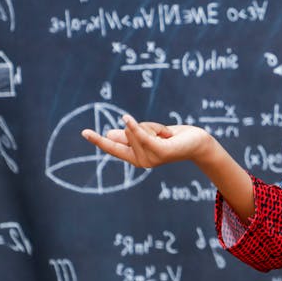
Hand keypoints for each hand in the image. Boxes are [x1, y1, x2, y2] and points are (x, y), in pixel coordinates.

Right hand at [81, 114, 212, 168]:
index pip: (113, 148)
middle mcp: (141, 161)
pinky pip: (142, 136)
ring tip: (168, 134)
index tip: (84, 132)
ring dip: (155, 126)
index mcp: (136, 158)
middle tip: (163, 133)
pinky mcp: (160, 151)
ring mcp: (150, 159)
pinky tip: (126, 119)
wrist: (197, 143)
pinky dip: (135, 127)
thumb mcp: (149, 135)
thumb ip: (130, 136)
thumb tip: (108, 135)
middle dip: (145, 126)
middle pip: (128, 131)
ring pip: (138, 129)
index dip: (98, 140)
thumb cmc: (174, 138)